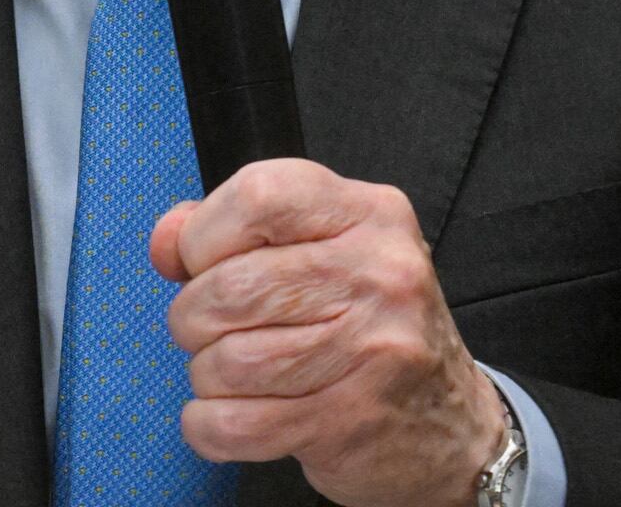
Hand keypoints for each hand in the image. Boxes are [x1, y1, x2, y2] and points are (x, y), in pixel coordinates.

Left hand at [149, 159, 505, 506]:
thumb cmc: (371, 328)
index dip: (205, 233)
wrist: (452, 425)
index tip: (200, 260)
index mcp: (369, 214)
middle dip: (194, 317)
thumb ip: (237, 232)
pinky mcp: (349, 420)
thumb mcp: (322, 252)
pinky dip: (209, 425)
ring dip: (208, 374)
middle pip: (228, 287)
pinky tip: (232, 414)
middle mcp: (378, 275)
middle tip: (214, 329)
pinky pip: (233, 423)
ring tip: (236, 372)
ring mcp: (370, 350)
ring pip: (226, 360)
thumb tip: (168, 241)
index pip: (259, 196)